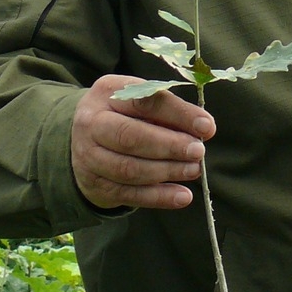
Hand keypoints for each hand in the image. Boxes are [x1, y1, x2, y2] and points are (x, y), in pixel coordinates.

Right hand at [70, 75, 214, 210]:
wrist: (85, 140)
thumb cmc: (124, 116)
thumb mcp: (141, 103)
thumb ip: (170, 112)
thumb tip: (204, 129)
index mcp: (107, 93)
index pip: (144, 102)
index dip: (178, 115)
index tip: (206, 126)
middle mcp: (91, 123)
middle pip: (130, 137)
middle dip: (170, 146)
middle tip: (198, 152)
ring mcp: (88, 156)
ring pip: (129, 169)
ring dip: (167, 171)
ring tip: (194, 170)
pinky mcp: (94, 184)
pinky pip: (129, 194)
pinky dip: (159, 197)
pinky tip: (182, 196)